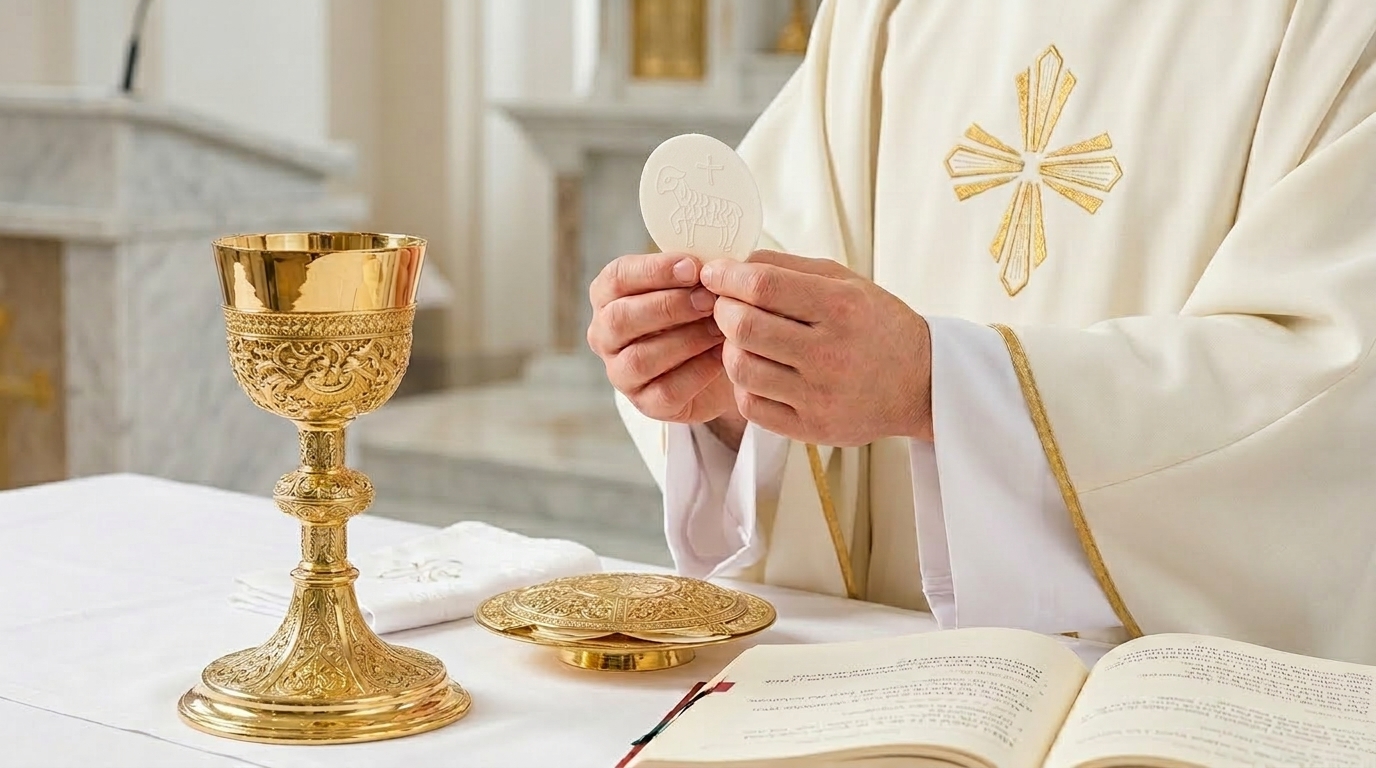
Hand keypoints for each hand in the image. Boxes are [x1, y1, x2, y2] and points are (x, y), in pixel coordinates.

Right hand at [587, 252, 740, 425]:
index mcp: (608, 296)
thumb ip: (695, 271)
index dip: (654, 271)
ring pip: (640, 358)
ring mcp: (620, 373)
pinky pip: (666, 390)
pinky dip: (697, 372)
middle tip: (709, 299)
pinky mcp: (644, 404)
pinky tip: (721, 357)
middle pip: (621, 319)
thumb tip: (713, 261)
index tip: (692, 267)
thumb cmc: (699, 313)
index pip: (617, 278)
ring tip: (720, 328)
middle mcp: (604, 335)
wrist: (717, 364)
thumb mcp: (694, 285)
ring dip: (685, 340)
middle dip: (669, 306)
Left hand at [700, 250, 932, 445]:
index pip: (763, 286)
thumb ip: (788, 268)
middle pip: (745, 327)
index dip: (727, 276)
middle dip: (723, 310)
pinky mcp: (812, 428)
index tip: (713, 273)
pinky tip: (758, 369)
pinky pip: (751, 404)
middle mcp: (832, 354)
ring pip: (741, 367)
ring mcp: (821, 396)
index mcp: (843, 308)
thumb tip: (731, 265)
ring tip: (743, 338)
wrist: (921, 383)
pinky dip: (744, 383)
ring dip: (730, 347)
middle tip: (726, 305)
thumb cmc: (877, 325)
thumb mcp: (845, 282)